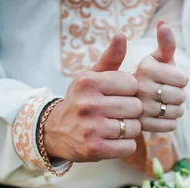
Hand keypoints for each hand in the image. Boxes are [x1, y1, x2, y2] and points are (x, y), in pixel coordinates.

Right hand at [43, 33, 142, 161]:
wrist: (55, 132)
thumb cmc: (80, 101)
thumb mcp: (91, 77)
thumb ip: (110, 58)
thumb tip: (122, 35)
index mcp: (89, 82)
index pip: (132, 84)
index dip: (130, 92)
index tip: (120, 96)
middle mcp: (88, 104)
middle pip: (135, 107)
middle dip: (132, 112)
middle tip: (120, 114)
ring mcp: (91, 128)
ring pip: (134, 128)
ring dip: (130, 130)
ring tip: (117, 127)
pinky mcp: (94, 149)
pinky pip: (129, 146)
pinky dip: (126, 145)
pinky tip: (115, 140)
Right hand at [133, 22, 187, 132]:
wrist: (122, 102)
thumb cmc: (147, 77)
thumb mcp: (154, 60)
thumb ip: (164, 44)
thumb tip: (163, 25)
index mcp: (144, 70)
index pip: (183, 79)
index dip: (180, 79)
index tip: (166, 79)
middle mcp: (139, 89)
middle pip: (181, 96)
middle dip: (178, 95)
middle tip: (164, 93)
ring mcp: (139, 110)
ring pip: (177, 112)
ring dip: (174, 110)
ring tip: (161, 105)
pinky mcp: (141, 127)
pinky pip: (171, 126)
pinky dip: (169, 123)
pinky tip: (159, 116)